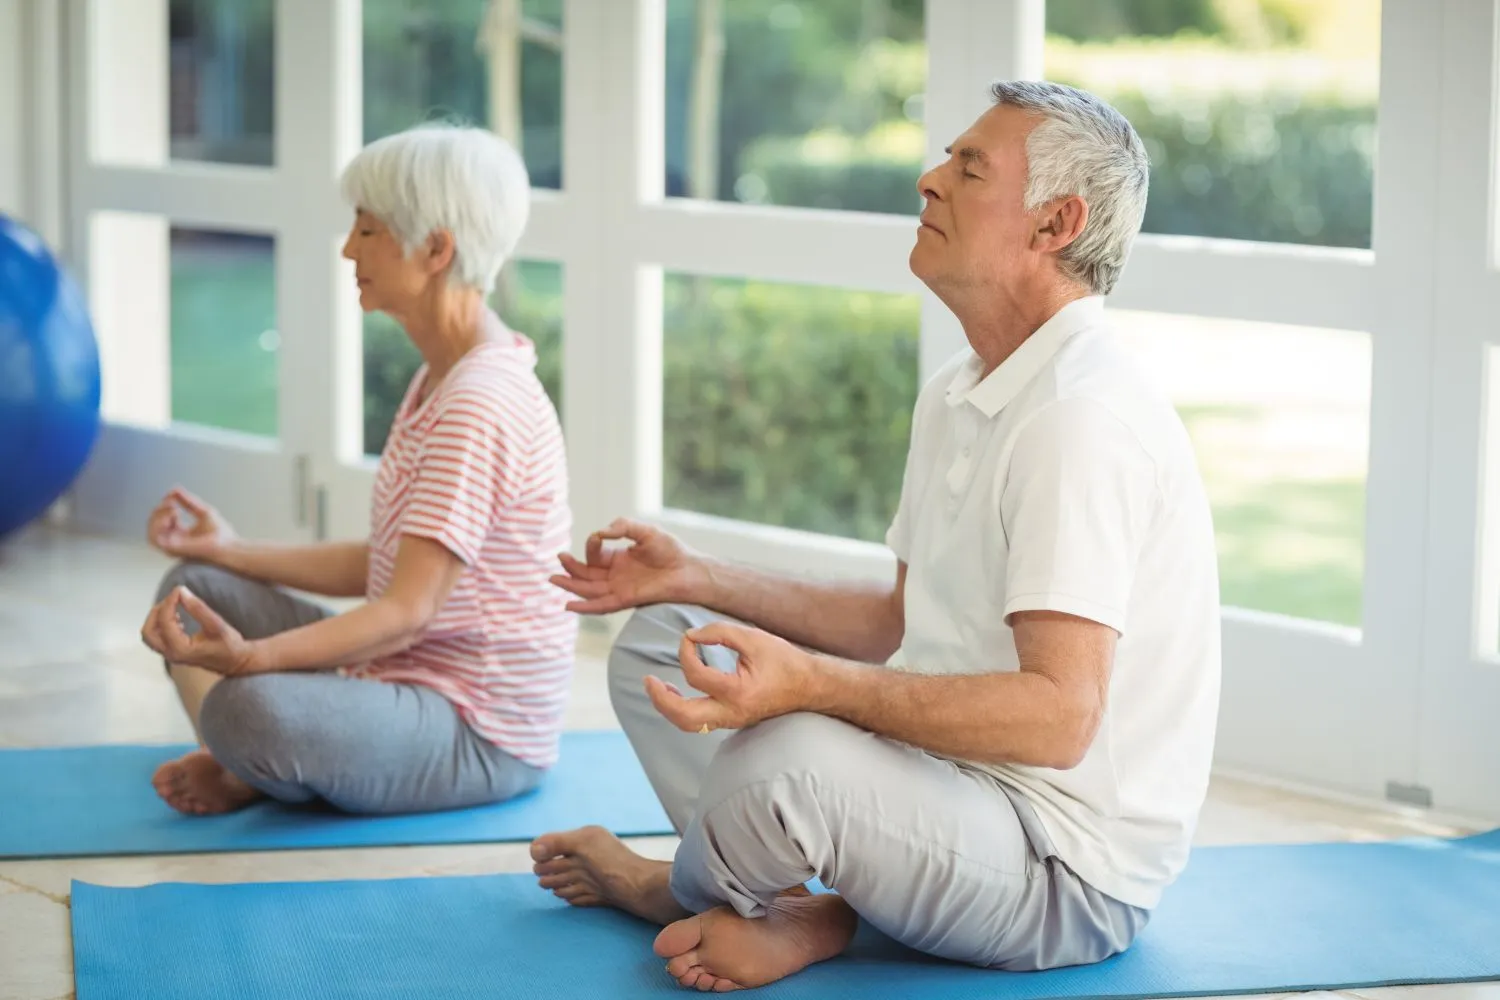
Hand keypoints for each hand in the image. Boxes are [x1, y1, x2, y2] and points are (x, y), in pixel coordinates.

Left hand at [140, 586, 259, 675]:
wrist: (236, 662)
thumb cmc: (230, 646)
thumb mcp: (217, 625)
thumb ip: (198, 608)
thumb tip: (181, 591)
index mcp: (180, 649)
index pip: (165, 621)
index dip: (170, 602)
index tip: (179, 589)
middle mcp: (171, 654)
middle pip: (148, 631)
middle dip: (157, 611)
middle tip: (172, 599)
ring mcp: (171, 655)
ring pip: (150, 635)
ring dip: (157, 617)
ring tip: (174, 606)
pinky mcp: (173, 652)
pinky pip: (157, 637)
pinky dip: (161, 624)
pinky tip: (177, 617)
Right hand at [146, 487, 236, 560]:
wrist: (228, 544)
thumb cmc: (220, 532)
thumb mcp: (202, 512)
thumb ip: (188, 502)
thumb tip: (174, 489)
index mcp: (180, 532)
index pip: (161, 520)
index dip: (163, 506)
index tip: (173, 497)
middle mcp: (174, 540)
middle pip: (153, 525)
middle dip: (158, 511)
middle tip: (171, 502)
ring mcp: (172, 547)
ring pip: (151, 533)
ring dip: (157, 518)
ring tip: (173, 510)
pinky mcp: (173, 550)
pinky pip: (155, 539)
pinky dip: (159, 526)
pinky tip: (172, 517)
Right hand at [550, 518, 705, 613]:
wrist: (688, 570)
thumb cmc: (671, 550)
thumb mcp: (644, 531)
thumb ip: (622, 527)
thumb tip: (600, 532)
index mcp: (619, 557)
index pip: (595, 553)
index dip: (592, 545)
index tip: (597, 537)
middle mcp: (617, 574)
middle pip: (587, 574)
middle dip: (571, 568)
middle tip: (557, 561)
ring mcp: (620, 588)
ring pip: (589, 590)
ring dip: (571, 586)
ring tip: (553, 580)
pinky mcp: (626, 599)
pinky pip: (601, 605)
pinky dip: (585, 607)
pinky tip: (568, 604)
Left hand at [643, 622, 815, 731]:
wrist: (809, 686)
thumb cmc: (783, 660)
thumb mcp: (753, 638)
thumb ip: (719, 633)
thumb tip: (690, 637)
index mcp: (738, 692)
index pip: (696, 674)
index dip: (686, 651)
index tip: (689, 637)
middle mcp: (732, 712)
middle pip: (684, 717)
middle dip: (661, 699)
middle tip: (648, 680)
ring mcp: (731, 721)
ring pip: (688, 725)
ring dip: (668, 707)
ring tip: (658, 687)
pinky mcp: (731, 721)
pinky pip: (699, 722)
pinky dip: (681, 709)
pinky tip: (677, 692)